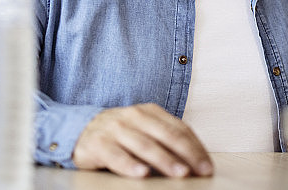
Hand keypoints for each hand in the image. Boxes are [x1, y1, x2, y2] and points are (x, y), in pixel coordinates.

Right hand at [72, 103, 212, 177]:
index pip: (180, 129)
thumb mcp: (144, 129)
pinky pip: (116, 156)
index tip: (208, 165)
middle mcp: (134, 117)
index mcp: (150, 112)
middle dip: (188, 154)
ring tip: (180, 173)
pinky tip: (142, 174)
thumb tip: (195, 159)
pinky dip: (130, 165)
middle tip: (201, 170)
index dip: (196, 148)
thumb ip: (166, 139)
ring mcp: (116, 129)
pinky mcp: (98, 144)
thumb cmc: (120, 133)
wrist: (80, 129)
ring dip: (165, 161)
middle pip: (167, 136)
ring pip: (145, 146)